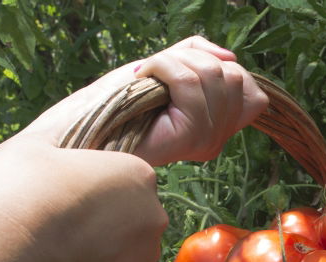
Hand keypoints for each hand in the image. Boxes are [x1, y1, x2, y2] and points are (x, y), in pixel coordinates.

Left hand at [23, 36, 267, 165]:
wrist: (72, 135)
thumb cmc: (108, 105)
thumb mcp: (162, 70)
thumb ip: (197, 58)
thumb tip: (229, 56)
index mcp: (215, 130)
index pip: (254, 94)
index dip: (222, 69)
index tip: (177, 72)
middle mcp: (215, 141)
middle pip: (234, 77)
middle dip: (192, 58)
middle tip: (156, 72)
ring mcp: (204, 142)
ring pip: (216, 76)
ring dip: (174, 61)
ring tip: (146, 77)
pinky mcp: (186, 137)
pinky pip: (190, 83)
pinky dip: (163, 66)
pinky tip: (141, 78)